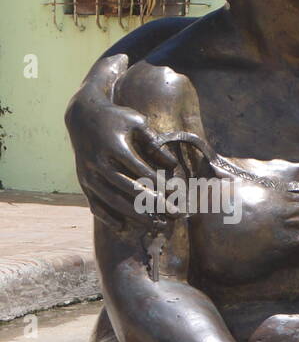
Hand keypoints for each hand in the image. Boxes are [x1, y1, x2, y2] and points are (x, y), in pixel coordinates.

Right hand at [67, 90, 178, 231]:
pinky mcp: (82, 181)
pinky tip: (122, 227)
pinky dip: (106, 216)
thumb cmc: (115, 118)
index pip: (139, 170)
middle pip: (128, 188)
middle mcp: (98, 161)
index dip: (158, 182)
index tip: (174, 192)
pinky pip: (93, 202)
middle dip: (152, 203)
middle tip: (173, 214)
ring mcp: (88, 173)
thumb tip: (172, 164)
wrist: (81, 115)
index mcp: (113, 146)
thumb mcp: (136, 122)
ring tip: (154, 225)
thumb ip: (154, 142)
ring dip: (134, 215)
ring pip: (112, 199)